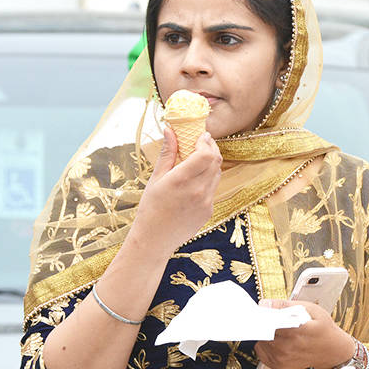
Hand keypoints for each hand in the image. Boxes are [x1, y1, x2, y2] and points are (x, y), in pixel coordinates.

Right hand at [132, 127, 222, 254]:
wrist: (155, 239)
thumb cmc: (150, 207)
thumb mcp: (155, 178)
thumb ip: (167, 153)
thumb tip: (170, 130)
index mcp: (181, 180)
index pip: (206, 154)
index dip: (206, 142)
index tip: (201, 135)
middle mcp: (198, 191)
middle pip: (216, 162)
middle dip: (211, 148)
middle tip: (203, 141)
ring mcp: (206, 202)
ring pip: (217, 174)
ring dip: (211, 163)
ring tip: (199, 157)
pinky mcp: (209, 210)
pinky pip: (213, 188)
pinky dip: (209, 178)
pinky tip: (196, 178)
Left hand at [253, 299, 354, 368]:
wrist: (332, 351)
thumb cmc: (323, 329)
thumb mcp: (311, 309)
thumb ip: (285, 305)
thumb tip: (264, 304)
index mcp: (295, 330)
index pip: (267, 322)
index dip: (262, 316)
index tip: (263, 312)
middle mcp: (287, 347)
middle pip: (262, 331)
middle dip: (265, 323)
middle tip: (277, 320)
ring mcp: (282, 358)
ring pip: (260, 340)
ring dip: (266, 334)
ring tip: (282, 332)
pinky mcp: (278, 366)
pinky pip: (261, 351)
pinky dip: (266, 345)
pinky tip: (279, 341)